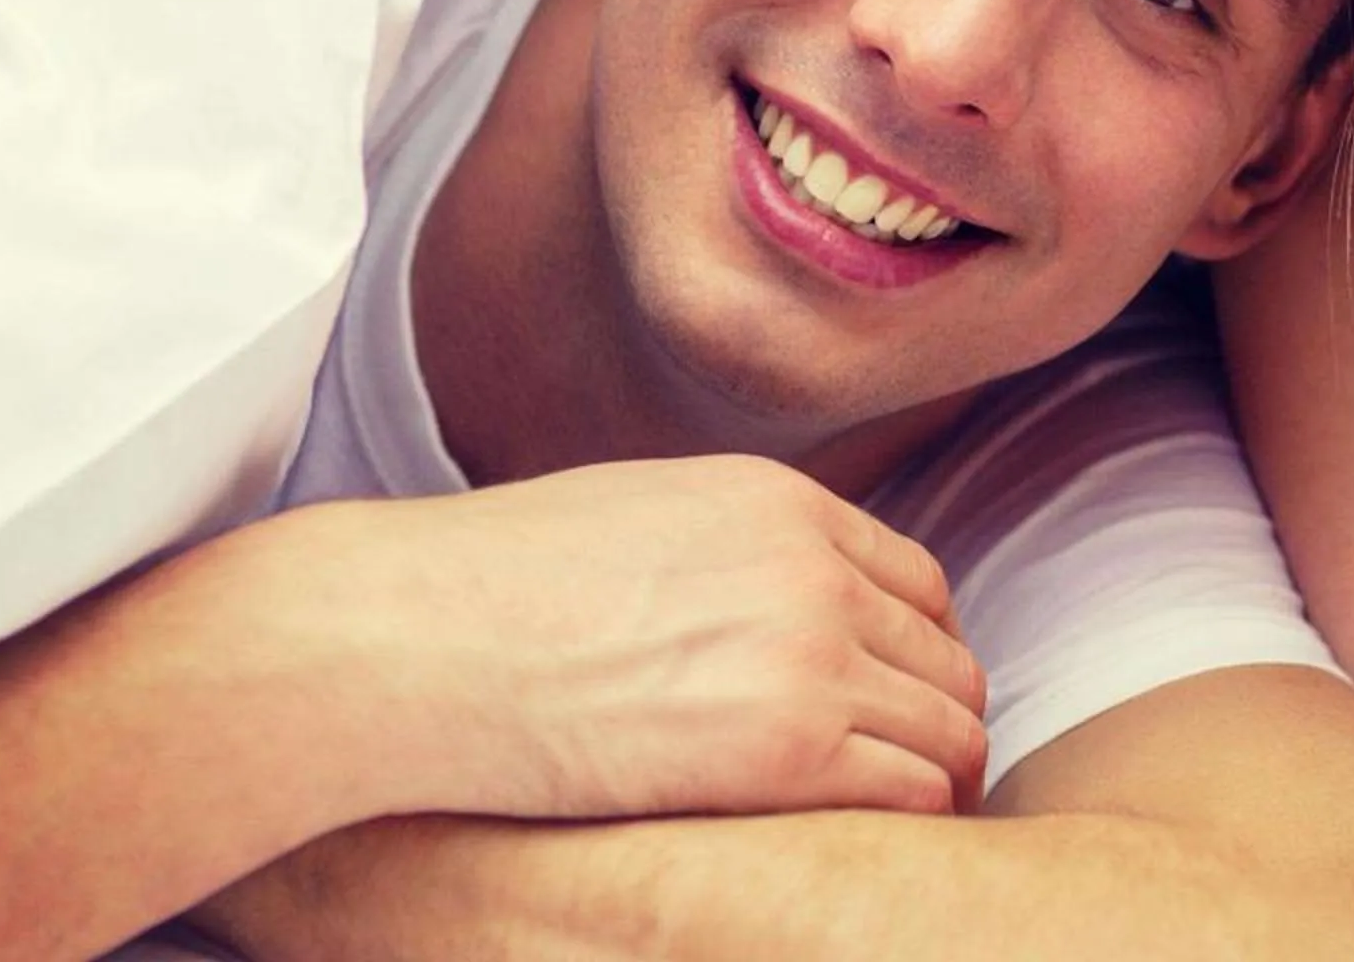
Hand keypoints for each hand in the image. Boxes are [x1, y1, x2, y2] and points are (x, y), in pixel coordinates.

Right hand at [289, 454, 988, 823]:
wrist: (404, 636)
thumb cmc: (480, 590)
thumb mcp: (637, 515)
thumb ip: (727, 549)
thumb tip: (754, 601)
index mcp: (781, 504)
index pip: (918, 584)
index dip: (916, 652)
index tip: (893, 703)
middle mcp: (813, 569)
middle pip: (946, 658)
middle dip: (933, 719)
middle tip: (900, 776)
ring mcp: (808, 654)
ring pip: (948, 729)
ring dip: (931, 777)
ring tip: (886, 824)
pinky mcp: (785, 749)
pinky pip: (910, 791)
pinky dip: (906, 821)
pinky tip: (858, 850)